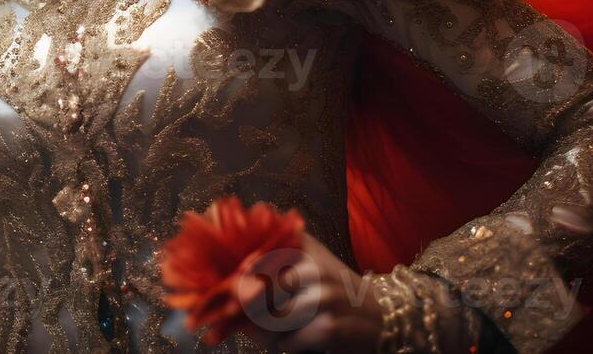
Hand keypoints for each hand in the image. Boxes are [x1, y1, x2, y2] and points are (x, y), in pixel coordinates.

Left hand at [234, 234, 383, 352]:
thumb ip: (274, 251)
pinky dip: (282, 345)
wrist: (381, 314)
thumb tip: (228, 264)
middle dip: (239, 309)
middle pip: (256, 291)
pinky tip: (288, 341)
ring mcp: (323, 298)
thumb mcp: (309, 257)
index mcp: (302, 248)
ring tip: (261, 331)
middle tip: (224, 319)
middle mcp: (313, 268)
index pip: (253, 259)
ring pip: (269, 320)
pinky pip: (287, 342)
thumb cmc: (333, 286)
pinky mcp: (330, 328)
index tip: (212, 293)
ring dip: (261, 331)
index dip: (230, 278)